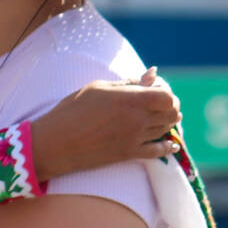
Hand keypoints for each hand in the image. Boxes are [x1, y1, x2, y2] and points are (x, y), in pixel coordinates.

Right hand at [29, 70, 180, 180]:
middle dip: (170, 106)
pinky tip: (170, 144)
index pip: (168, 97)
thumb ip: (129, 82)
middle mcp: (137, 119)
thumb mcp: (98, 87)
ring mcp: (135, 138)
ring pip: (166, 130)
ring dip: (166, 122)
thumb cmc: (72, 109)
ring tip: (157, 117)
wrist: (56, 142)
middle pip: (172, 113)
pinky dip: (167, 147)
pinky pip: (158, 152)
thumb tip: (153, 73)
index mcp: (130, 99)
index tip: (155, 90)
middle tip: (158, 103)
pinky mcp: (129, 154)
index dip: (167, 92)